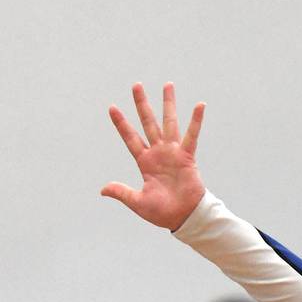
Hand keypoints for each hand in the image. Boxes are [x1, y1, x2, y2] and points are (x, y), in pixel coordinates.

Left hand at [101, 83, 206, 231]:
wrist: (182, 217)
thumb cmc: (161, 211)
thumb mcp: (137, 202)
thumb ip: (122, 192)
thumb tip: (103, 190)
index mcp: (144, 161)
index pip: (130, 137)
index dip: (121, 123)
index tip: (112, 107)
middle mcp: (158, 152)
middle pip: (148, 122)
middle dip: (142, 104)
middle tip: (136, 85)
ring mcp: (173, 152)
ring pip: (169, 122)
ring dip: (168, 104)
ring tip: (167, 85)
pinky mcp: (187, 156)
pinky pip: (192, 135)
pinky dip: (196, 121)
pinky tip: (199, 105)